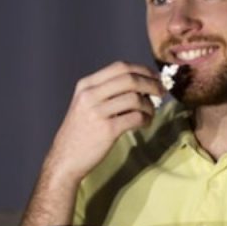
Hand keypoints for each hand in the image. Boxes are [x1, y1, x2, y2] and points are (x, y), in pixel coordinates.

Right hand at [42, 61, 161, 181]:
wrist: (65, 158)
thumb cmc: (79, 132)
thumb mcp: (85, 104)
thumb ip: (106, 92)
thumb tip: (141, 84)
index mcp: (86, 85)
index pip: (120, 67)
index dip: (142, 69)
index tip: (154, 76)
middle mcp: (90, 95)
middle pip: (130, 79)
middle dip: (151, 84)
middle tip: (161, 92)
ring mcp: (97, 112)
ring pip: (135, 98)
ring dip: (149, 105)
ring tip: (150, 113)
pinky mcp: (107, 130)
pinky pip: (136, 117)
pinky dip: (146, 119)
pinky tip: (144, 123)